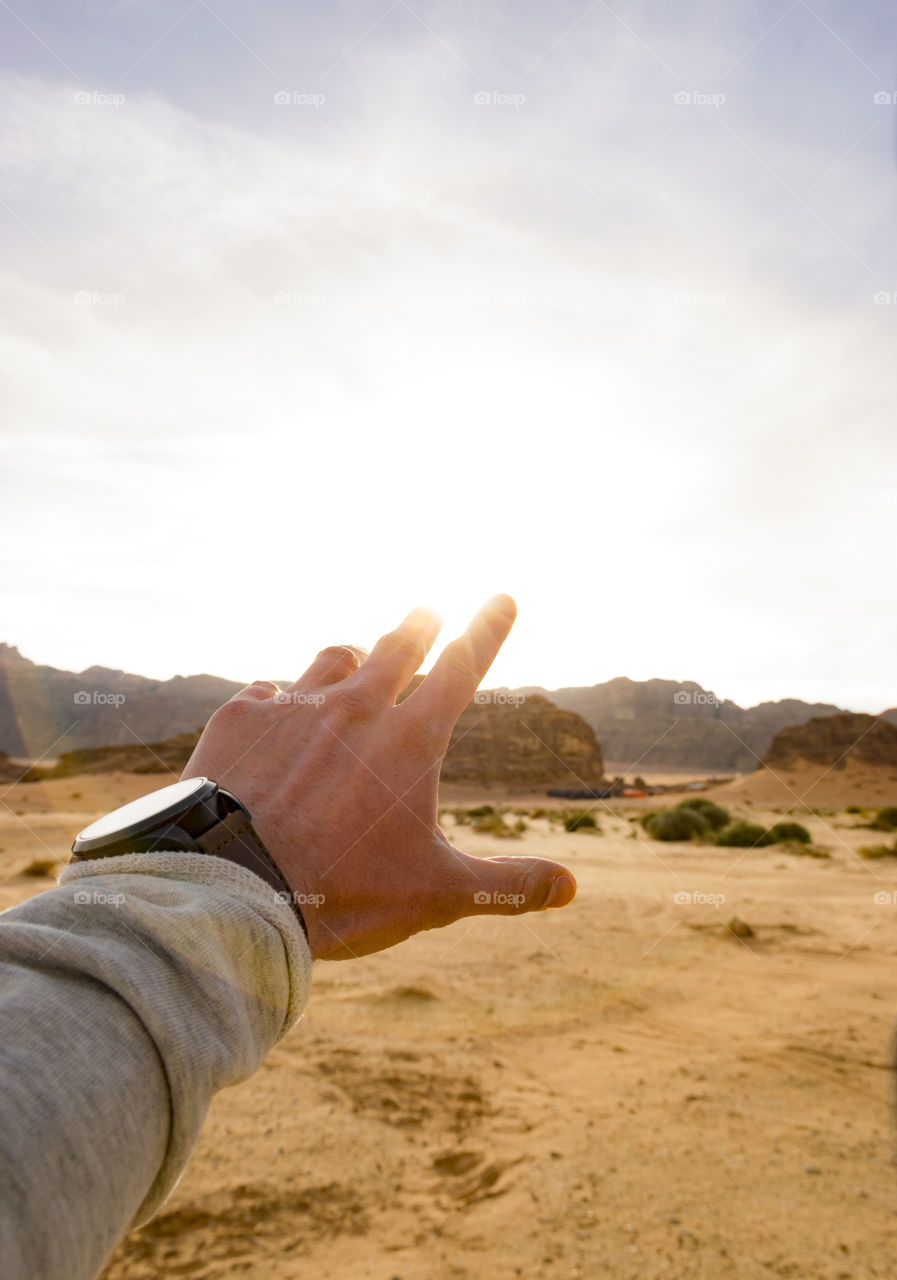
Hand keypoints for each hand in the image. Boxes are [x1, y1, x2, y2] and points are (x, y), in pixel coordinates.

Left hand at [183, 596, 575, 959]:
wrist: (230, 889)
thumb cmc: (342, 894)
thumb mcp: (437, 895)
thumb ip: (506, 885)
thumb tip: (571, 885)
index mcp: (410, 740)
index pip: (463, 668)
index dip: (488, 629)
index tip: (502, 598)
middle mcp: (355, 709)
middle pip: (397, 646)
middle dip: (419, 623)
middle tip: (428, 610)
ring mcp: (293, 708)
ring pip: (331, 659)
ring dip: (351, 656)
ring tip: (354, 656)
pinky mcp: (238, 719)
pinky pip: (266, 691)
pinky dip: (278, 698)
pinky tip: (274, 708)